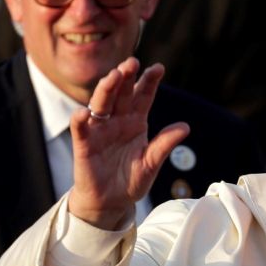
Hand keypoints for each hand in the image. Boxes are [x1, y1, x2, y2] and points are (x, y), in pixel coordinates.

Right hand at [68, 57, 189, 229]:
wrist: (112, 202)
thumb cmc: (132, 180)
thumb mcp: (152, 163)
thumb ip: (165, 144)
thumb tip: (185, 126)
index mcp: (136, 122)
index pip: (143, 96)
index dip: (149, 82)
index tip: (159, 68)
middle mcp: (117, 121)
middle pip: (121, 94)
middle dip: (126, 77)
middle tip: (132, 62)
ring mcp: (100, 130)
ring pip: (101, 104)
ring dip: (106, 89)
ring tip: (113, 76)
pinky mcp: (84, 145)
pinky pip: (82, 130)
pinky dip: (81, 121)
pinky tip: (83, 113)